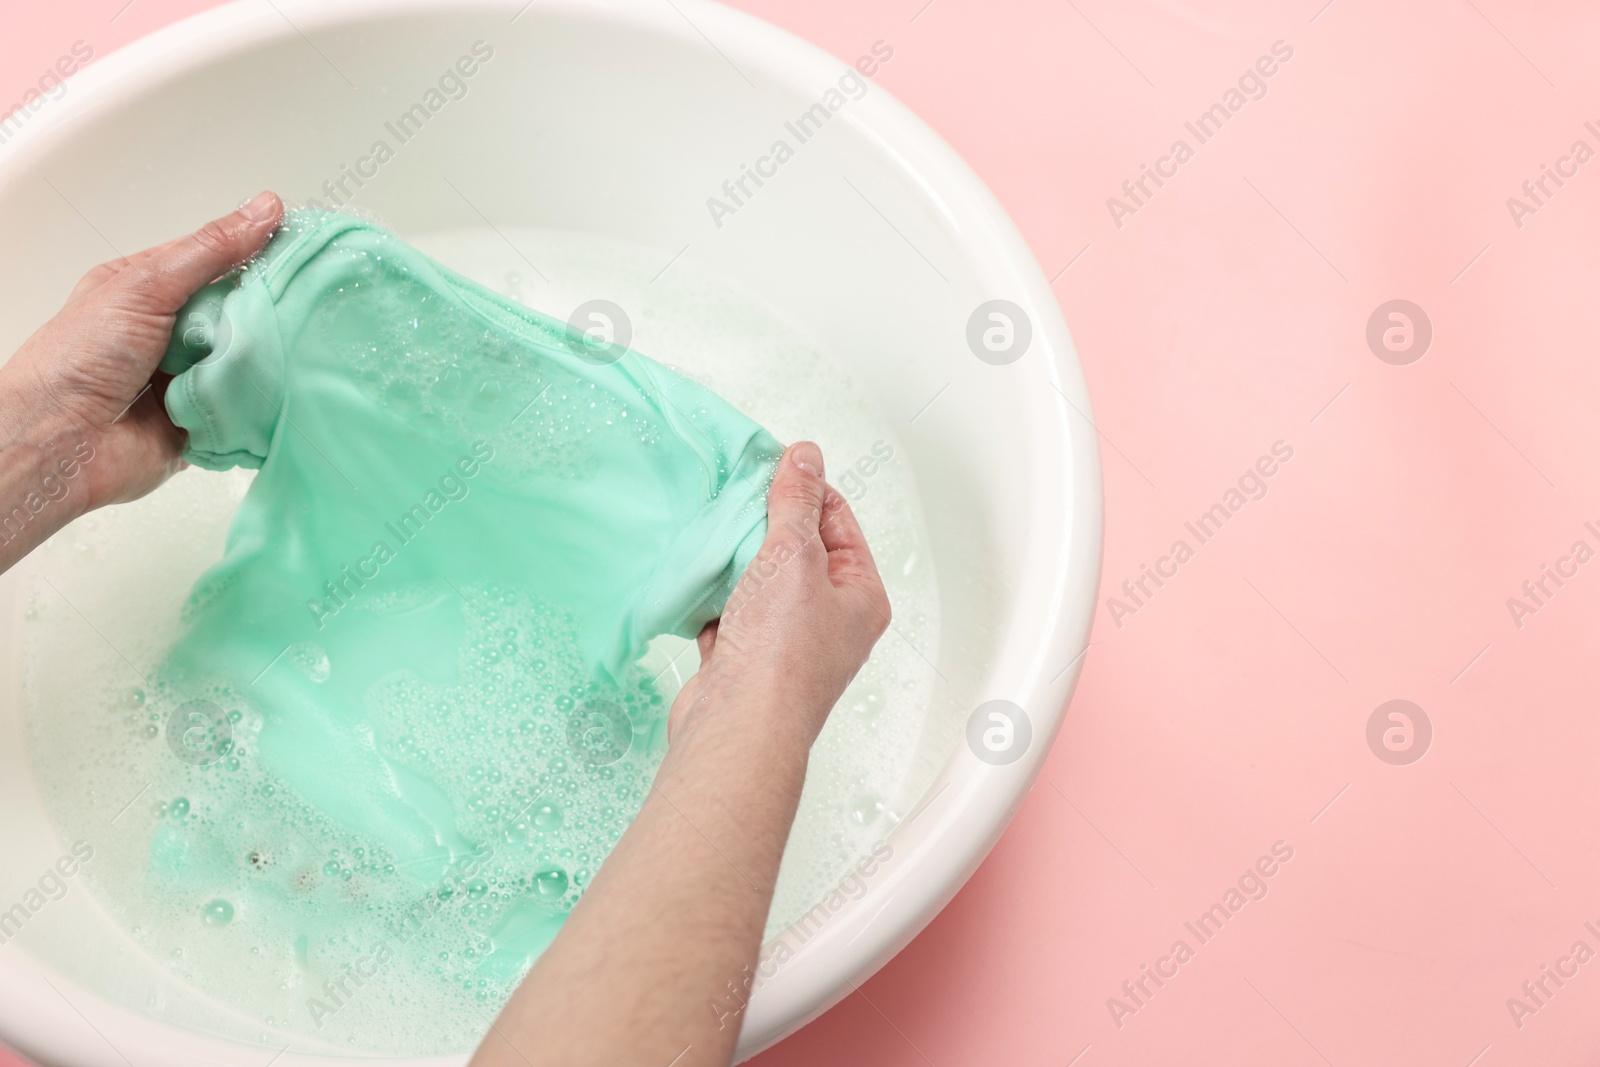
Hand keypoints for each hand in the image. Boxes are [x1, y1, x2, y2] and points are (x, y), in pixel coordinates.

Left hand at [0, 191, 282, 514]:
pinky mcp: (203, 420)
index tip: (304, 251)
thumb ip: (209, 251)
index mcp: (149, 289)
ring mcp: (187, 377)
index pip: (216, 262)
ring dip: (264, 358)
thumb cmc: (81, 357)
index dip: (257, 254)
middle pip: (237, 312)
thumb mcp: (146, 285)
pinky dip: (261, 401)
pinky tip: (285, 389)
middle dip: (267, 311)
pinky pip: (246, 405)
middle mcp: (169, 332)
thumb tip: (265, 209)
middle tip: (311, 304)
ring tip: (299, 347)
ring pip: (246, 359)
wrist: (61, 443)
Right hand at [667, 441, 890, 747]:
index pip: (838, 522)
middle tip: (735, 499)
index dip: (805, 490)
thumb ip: (796, 501)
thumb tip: (805, 457)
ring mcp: (787, 644)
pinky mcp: (747, 662)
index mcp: (861, 597)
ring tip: (714, 537)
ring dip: (735, 562)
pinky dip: (714, 598)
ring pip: (760, 583)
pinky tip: (697, 583)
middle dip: (764, 526)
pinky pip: (730, 614)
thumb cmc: (780, 654)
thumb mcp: (793, 555)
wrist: (738, 726)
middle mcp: (831, 622)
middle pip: (798, 551)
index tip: (770, 467)